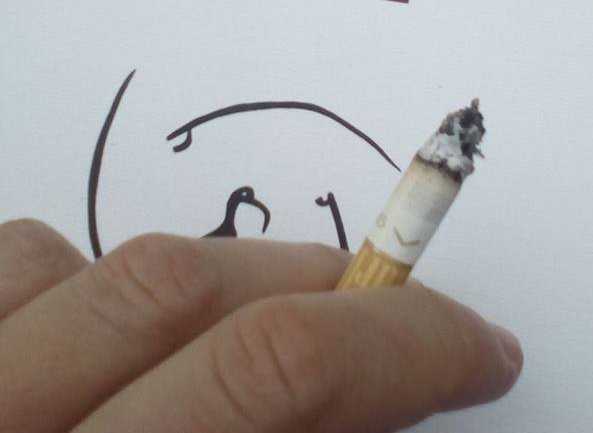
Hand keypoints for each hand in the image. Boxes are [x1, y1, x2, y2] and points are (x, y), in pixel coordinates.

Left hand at [0, 220, 521, 431]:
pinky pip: (18, 263)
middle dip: (324, 286)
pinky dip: (86, 278)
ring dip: (207, 283)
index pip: (274, 375)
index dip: (402, 341)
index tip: (478, 347)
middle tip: (394, 320)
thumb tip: (383, 400)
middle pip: (182, 291)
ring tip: (254, 327)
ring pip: (92, 266)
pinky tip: (115, 334)